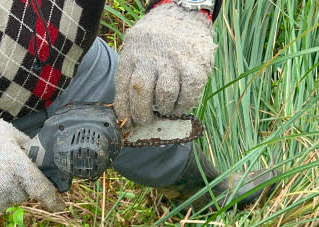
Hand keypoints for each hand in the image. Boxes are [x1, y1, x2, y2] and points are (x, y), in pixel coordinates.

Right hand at [0, 109, 64, 218]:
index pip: (41, 189)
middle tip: (1, 170)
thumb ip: (26, 146)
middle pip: (22, 195)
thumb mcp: (6, 132)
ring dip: (0, 193)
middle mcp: (5, 186)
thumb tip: (39, 155)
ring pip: (4, 202)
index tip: (59, 205)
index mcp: (16, 166)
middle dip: (17, 185)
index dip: (52, 199)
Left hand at [114, 3, 215, 126]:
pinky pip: (187, 96)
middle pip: (141, 92)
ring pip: (164, 96)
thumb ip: (131, 71)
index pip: (123, 87)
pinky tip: (179, 104)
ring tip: (165, 107)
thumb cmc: (156, 38)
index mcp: (132, 53)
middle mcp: (152, 57)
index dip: (124, 109)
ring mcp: (174, 62)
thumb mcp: (136, 46)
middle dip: (141, 113)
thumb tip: (125, 108)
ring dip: (164, 108)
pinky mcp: (195, 67)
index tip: (128, 120)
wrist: (184, 14)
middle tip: (145, 121)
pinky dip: (182, 106)